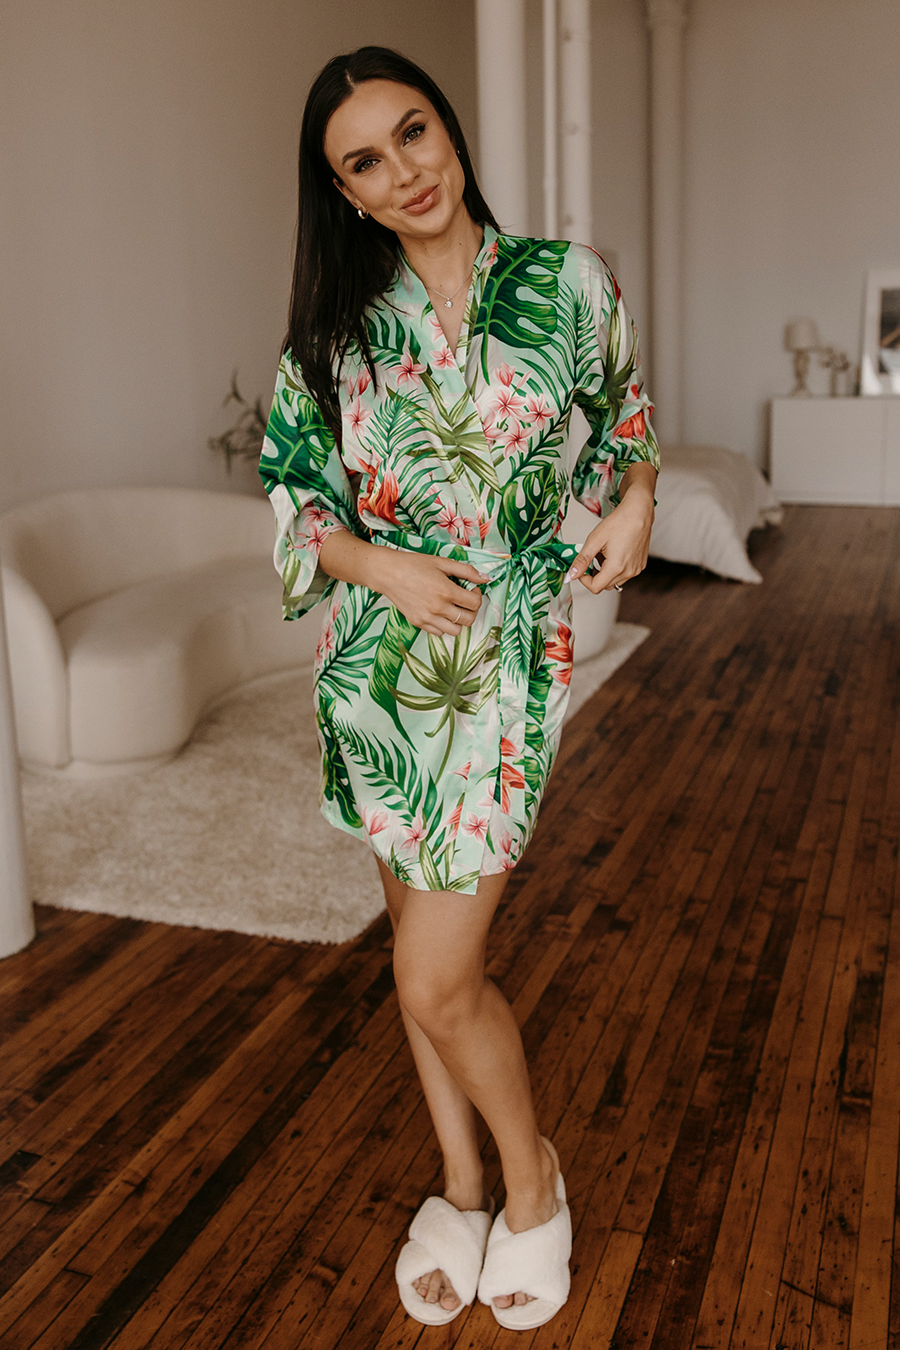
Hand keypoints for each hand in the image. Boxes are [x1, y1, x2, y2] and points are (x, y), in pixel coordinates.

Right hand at [374, 549, 489, 635]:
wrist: (388, 573)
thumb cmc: (414, 564)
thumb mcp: (442, 562)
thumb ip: (466, 571)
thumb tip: (486, 578)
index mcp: (447, 591)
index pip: (475, 603)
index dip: (478, 595)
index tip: (472, 589)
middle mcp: (438, 608)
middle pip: (468, 620)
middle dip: (472, 610)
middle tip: (465, 600)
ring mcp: (428, 618)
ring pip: (456, 631)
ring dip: (459, 621)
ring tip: (453, 608)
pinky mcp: (418, 623)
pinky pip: (439, 632)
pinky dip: (444, 625)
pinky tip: (440, 612)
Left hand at [564, 479, 654, 593]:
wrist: (638, 513)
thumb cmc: (620, 522)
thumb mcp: (594, 540)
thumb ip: (582, 560)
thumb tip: (572, 575)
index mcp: (617, 567)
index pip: (595, 587)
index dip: (584, 579)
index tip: (581, 568)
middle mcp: (629, 572)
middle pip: (604, 585)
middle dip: (594, 574)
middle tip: (591, 557)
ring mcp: (636, 570)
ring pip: (613, 581)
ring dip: (604, 572)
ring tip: (603, 553)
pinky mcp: (640, 566)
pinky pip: (623, 575)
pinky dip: (615, 568)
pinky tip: (613, 553)